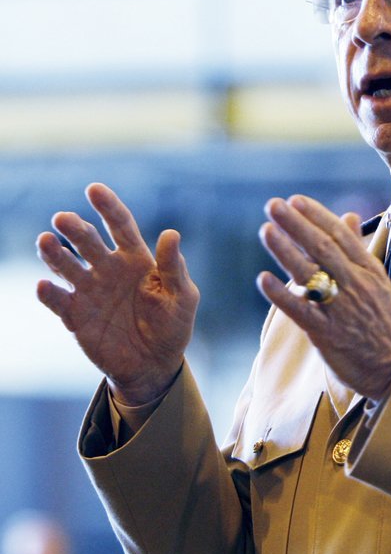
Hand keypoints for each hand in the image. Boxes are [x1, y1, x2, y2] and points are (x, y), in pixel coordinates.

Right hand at [36, 183, 199, 404]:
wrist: (154, 364)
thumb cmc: (172, 325)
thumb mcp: (182, 296)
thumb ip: (175, 267)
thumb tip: (171, 234)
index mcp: (137, 259)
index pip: (120, 226)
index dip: (108, 207)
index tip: (93, 189)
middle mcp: (109, 268)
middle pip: (88, 242)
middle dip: (75, 229)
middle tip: (62, 219)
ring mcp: (90, 291)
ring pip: (67, 266)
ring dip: (55, 254)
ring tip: (45, 241)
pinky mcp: (76, 316)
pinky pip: (59, 301)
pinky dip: (49, 293)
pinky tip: (44, 285)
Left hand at [257, 195, 390, 398]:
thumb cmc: (382, 322)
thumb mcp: (378, 281)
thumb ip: (358, 249)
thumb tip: (347, 216)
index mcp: (368, 270)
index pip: (340, 236)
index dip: (317, 216)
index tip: (295, 200)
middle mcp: (356, 285)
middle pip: (322, 249)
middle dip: (297, 225)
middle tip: (273, 205)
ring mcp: (341, 309)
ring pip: (310, 274)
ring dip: (285, 251)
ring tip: (266, 230)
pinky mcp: (327, 333)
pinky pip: (301, 311)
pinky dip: (282, 295)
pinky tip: (264, 279)